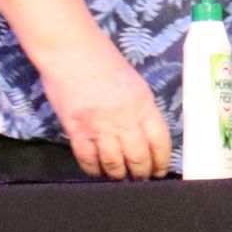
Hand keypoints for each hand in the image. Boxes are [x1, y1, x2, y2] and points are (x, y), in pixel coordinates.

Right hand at [39, 38, 172, 180]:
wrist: (70, 51)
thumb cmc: (102, 61)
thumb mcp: (133, 83)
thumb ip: (141, 109)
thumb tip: (145, 137)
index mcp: (143, 103)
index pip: (160, 141)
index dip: (161, 161)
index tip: (160, 171)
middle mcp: (124, 118)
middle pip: (138, 157)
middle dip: (141, 174)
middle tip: (140, 180)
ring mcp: (99, 126)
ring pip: (114, 163)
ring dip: (119, 175)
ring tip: (120, 179)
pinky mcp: (77, 130)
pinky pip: (88, 159)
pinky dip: (94, 169)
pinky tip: (97, 171)